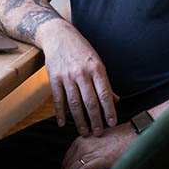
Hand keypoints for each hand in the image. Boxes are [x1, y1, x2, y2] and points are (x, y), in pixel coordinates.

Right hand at [40, 20, 117, 136]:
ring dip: (79, 120)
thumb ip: (104, 82)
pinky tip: (62, 123)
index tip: (112, 124)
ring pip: (74, 103)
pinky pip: (58, 99)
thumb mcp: (96, 61)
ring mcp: (67, 76)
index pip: (105, 94)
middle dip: (95, 120)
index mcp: (96, 68)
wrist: (58, 35)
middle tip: (99, 133)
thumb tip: (115, 100)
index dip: (109, 111)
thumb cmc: (81, 49)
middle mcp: (82, 73)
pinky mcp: (54, 77)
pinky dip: (60, 113)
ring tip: (84, 132)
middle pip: (90, 102)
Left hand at [60, 123, 136, 168]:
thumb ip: (90, 148)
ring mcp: (89, 152)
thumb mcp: (99, 139)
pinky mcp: (98, 161)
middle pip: (67, 165)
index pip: (67, 157)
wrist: (134, 134)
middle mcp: (83, 145)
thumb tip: (87, 160)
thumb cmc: (121, 137)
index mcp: (82, 139)